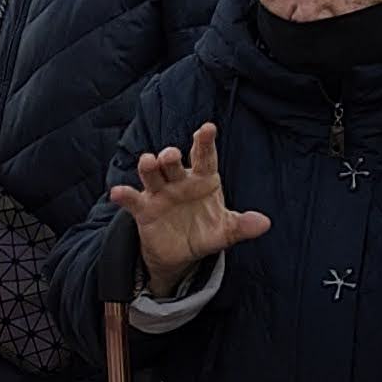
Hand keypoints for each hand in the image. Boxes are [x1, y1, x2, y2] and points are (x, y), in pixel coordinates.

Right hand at [109, 124, 271, 289]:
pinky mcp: (143, 209)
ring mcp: (160, 193)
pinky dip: (124, 195)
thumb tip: (265, 223)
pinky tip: (117, 193)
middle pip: (173, 163)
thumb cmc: (205, 231)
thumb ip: (242, 226)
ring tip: (148, 161)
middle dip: (170, 157)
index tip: (207, 128)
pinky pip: (132, 199)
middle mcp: (179, 180)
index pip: (204, 157)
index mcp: (203, 179)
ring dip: (149, 167)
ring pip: (152, 175)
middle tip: (171, 154)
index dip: (205, 142)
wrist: (180, 253)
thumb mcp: (225, 231)